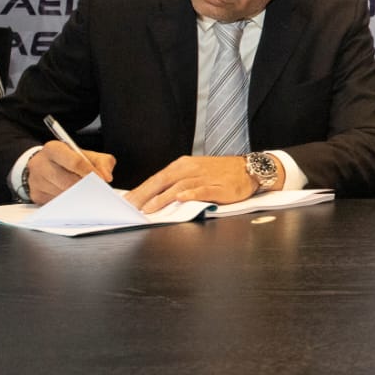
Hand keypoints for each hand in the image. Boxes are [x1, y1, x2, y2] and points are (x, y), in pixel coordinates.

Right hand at [26, 141, 114, 204]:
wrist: (46, 164)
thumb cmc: (69, 160)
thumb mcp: (88, 155)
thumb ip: (102, 162)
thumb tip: (106, 177)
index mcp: (53, 148)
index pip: (75, 162)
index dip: (91, 172)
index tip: (102, 180)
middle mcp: (40, 163)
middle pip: (69, 180)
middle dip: (86, 186)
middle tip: (96, 190)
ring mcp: (35, 180)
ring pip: (63, 193)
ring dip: (78, 195)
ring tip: (85, 192)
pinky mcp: (36, 194)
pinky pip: (57, 202)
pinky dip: (69, 201)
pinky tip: (73, 196)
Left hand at [126, 155, 282, 213]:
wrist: (249, 168)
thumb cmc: (220, 173)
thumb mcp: (195, 172)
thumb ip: (176, 182)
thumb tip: (153, 196)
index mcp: (183, 165)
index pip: (157, 178)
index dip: (140, 190)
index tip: (125, 202)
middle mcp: (191, 169)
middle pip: (163, 181)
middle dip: (144, 195)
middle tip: (129, 208)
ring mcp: (205, 177)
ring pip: (179, 186)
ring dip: (162, 198)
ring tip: (148, 209)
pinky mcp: (219, 186)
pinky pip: (202, 190)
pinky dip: (190, 194)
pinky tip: (180, 199)